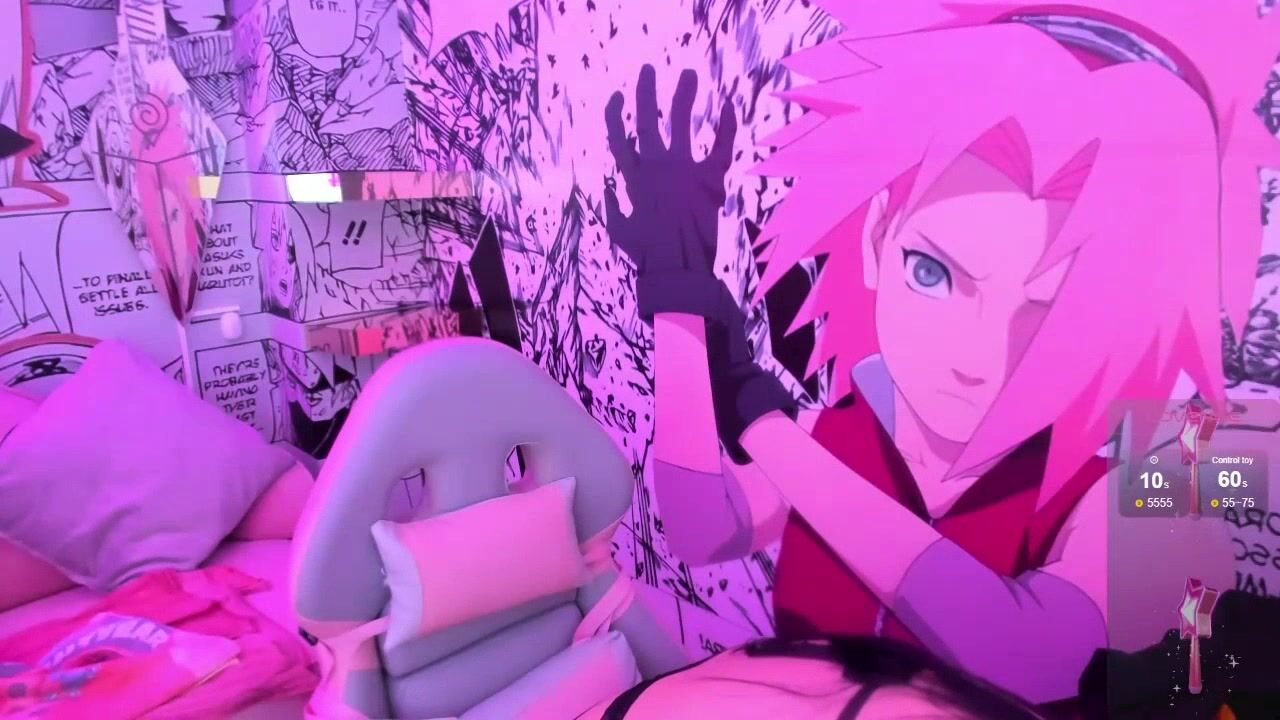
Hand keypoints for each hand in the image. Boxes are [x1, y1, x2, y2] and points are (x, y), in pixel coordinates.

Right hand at [604, 65, 736, 277]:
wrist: (677, 266)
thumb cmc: (647, 254)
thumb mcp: (620, 231)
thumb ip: (612, 208)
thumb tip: (604, 192)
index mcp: (633, 179)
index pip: (619, 139)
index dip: (615, 116)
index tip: (618, 97)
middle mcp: (654, 167)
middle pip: (645, 120)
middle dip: (645, 92)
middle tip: (648, 70)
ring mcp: (682, 169)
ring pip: (679, 121)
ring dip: (682, 95)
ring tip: (688, 73)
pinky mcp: (710, 178)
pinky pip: (720, 146)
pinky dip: (725, 125)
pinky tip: (727, 105)